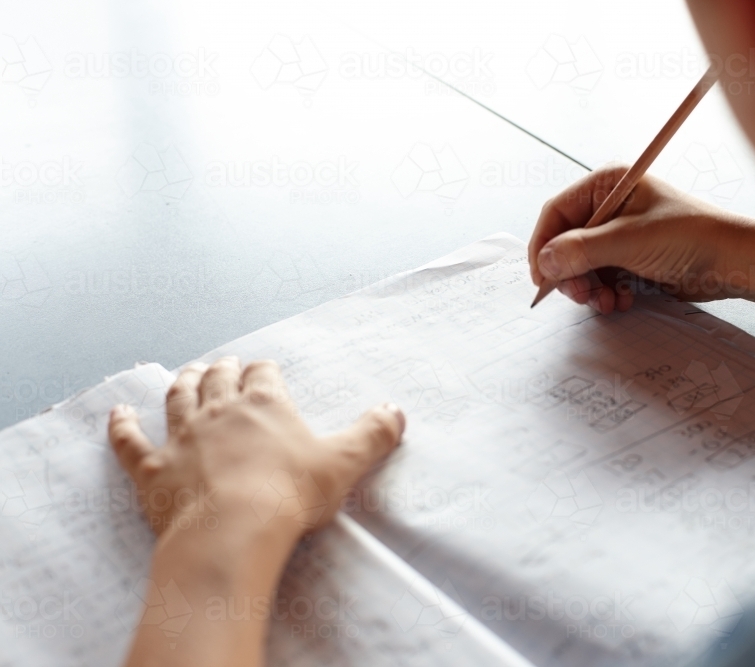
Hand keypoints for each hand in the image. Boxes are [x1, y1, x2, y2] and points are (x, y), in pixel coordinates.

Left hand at [107, 357, 404, 538]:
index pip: (263, 375)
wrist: (232, 531)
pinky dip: (121, 426)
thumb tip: (396, 410)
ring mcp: (182, 437)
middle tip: (224, 363)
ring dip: (183, 383)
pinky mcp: (153, 468)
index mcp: (264, 404)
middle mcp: (219, 411)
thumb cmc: (290, 495)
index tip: (265, 369)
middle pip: (218, 379)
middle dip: (222, 369)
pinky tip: (117, 414)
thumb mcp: (344, 462)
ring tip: (187, 373)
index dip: (265, 371)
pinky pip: (130, 441)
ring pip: (178, 398)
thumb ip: (373, 434)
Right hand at [528, 164, 754, 313]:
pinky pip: (601, 278)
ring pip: (582, 266)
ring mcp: (620, 234)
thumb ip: (582, 250)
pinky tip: (623, 301)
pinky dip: (606, 294)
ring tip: (608, 303)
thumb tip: (544, 262)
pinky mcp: (631, 259)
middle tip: (581, 296)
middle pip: (566, 243)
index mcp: (608, 185)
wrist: (735, 262)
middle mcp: (610, 207)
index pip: (557, 212)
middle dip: (571, 274)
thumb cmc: (691, 237)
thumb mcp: (629, 241)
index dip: (545, 245)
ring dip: (590, 289)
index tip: (541, 276)